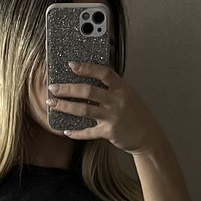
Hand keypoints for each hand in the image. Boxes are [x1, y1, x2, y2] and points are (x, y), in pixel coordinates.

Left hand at [46, 61, 161, 153]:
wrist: (148, 136)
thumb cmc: (136, 114)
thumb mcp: (128, 95)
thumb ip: (112, 88)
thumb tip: (88, 80)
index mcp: (122, 87)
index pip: (103, 72)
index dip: (87, 68)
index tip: (71, 65)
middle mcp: (117, 100)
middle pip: (88, 91)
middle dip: (67, 88)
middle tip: (53, 87)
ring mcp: (113, 116)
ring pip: (84, 109)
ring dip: (65, 106)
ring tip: (53, 103)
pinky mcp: (109, 132)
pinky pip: (88, 132)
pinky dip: (76, 132)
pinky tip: (66, 131)